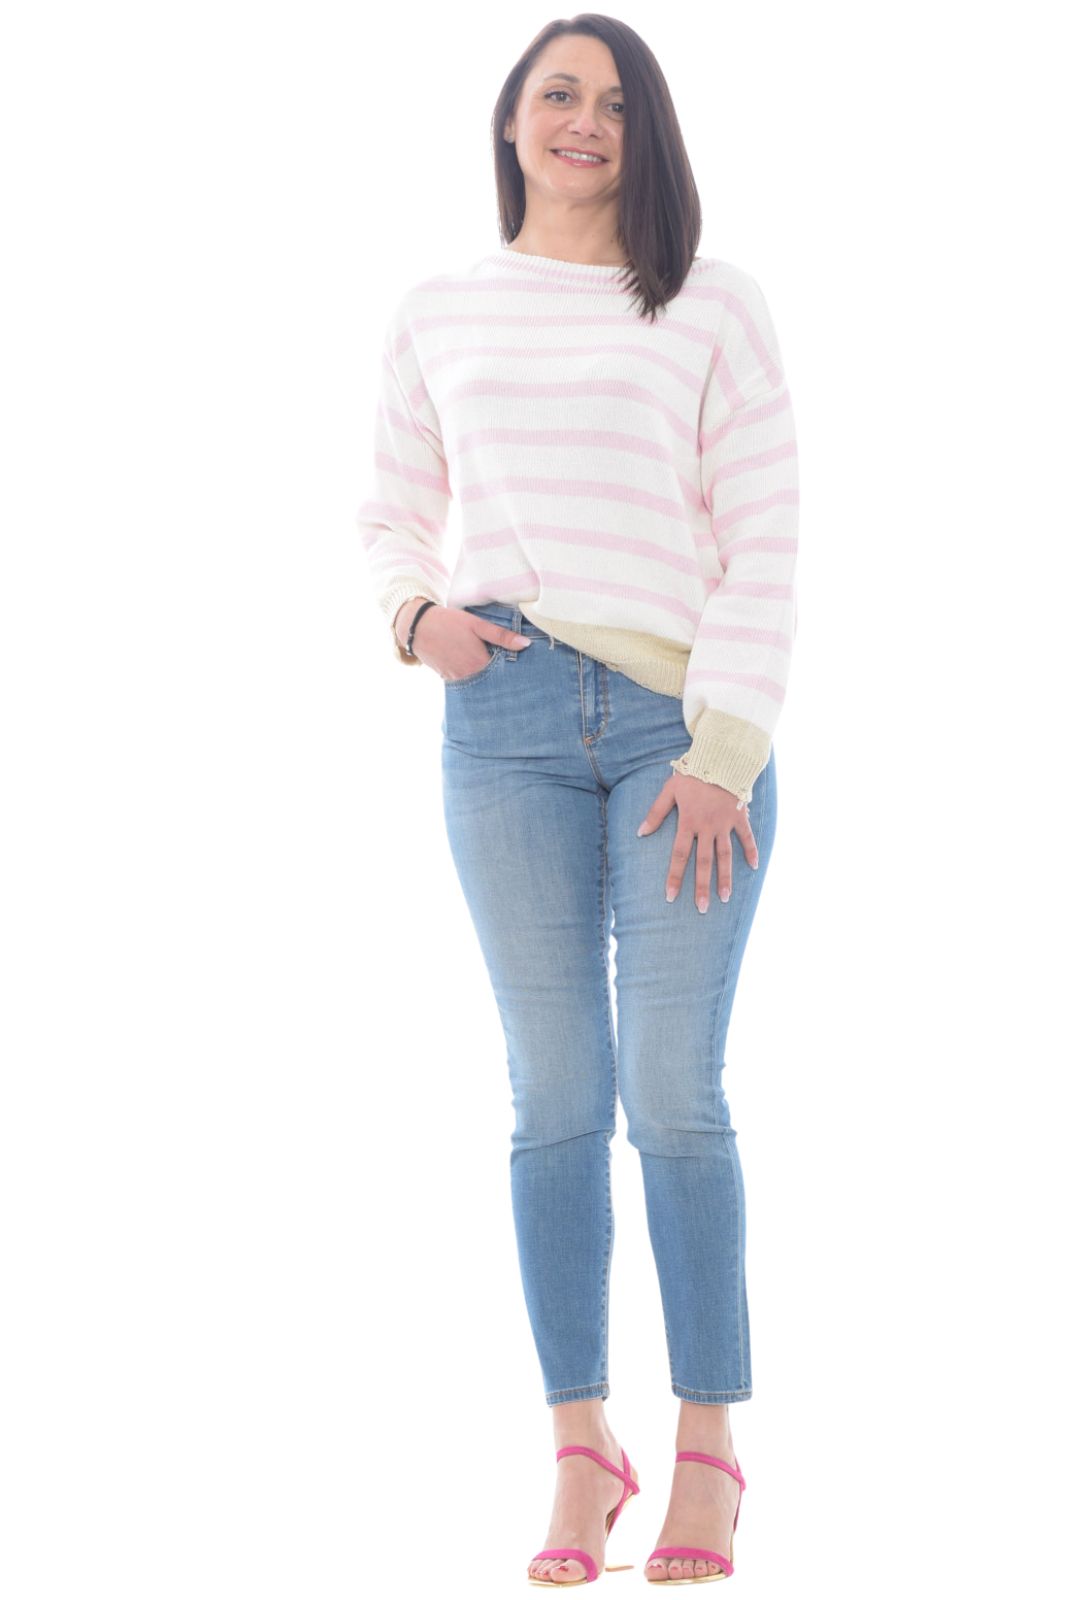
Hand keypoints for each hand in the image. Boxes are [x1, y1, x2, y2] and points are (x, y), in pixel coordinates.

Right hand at [394, 598, 529, 677]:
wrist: (417, 627)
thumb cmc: (449, 622)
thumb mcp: (477, 624)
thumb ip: (501, 636)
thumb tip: (526, 644)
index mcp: (479, 663)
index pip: (504, 674)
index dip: (513, 671)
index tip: (523, 670)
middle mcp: (469, 676)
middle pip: (492, 682)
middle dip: (502, 679)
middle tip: (514, 676)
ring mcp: (457, 680)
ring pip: (479, 685)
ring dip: (488, 681)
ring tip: (499, 676)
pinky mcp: (448, 680)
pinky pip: (466, 684)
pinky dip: (474, 680)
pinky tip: (479, 673)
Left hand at [637, 772, 757, 909]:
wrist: (720, 757)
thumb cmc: (692, 773)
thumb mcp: (669, 790)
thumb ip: (655, 813)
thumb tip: (640, 832)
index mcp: (688, 822)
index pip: (679, 855)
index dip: (675, 877)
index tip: (671, 897)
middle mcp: (707, 827)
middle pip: (704, 862)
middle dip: (702, 887)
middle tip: (701, 909)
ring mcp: (725, 824)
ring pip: (725, 856)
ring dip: (726, 878)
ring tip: (724, 898)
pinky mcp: (739, 817)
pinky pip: (746, 837)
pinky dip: (751, 851)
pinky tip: (754, 867)